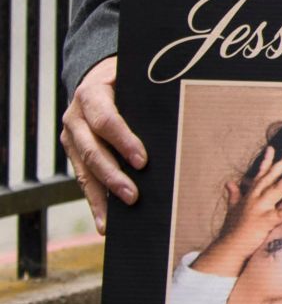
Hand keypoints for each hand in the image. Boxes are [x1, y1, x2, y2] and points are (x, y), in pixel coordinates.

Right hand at [62, 56, 142, 226]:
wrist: (96, 79)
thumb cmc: (128, 82)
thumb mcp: (134, 80)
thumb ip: (149, 96)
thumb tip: (189, 111)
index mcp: (92, 94)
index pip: (106, 119)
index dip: (123, 140)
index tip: (143, 161)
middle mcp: (75, 117)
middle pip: (93, 150)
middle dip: (113, 175)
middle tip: (133, 196)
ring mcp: (71, 138)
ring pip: (84, 171)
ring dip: (101, 196)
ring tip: (113, 221)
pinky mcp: (73, 154)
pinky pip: (82, 180)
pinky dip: (95, 203)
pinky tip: (105, 224)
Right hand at [196, 146, 281, 275]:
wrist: (229, 247)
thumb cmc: (233, 229)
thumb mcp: (232, 209)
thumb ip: (234, 194)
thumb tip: (230, 182)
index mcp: (249, 196)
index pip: (259, 175)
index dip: (266, 161)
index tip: (272, 148)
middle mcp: (254, 199)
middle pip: (269, 178)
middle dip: (281, 164)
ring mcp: (259, 209)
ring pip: (276, 190)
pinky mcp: (264, 222)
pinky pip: (279, 215)